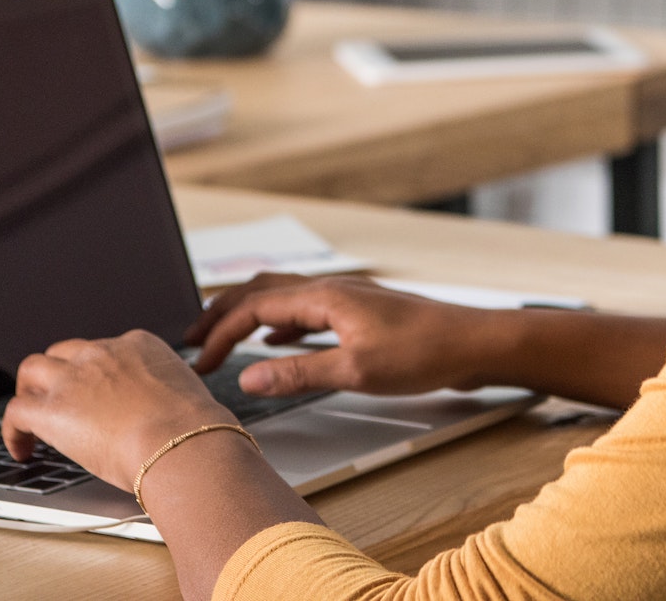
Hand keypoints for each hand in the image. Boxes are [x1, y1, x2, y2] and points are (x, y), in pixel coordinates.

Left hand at [1, 330, 230, 489]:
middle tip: (59, 401)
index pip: (104, 349)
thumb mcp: (186, 394)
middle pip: (64, 352)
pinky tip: (21, 449)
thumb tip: (166, 414)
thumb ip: (166, 395)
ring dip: (29, 391)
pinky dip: (13, 430)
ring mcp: (74, 378)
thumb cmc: (193, 429)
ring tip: (31, 419)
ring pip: (32, 369)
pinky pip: (16, 411)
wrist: (181, 442)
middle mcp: (102, 352)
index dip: (94, 372)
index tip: (96, 394)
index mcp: (138, 344)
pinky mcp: (52, 410)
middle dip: (58, 375)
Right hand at [185, 274, 493, 397]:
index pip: (254, 307)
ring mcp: (347, 299)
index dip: (219, 333)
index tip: (198, 361)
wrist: (474, 343)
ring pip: (283, 297)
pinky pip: (305, 311)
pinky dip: (279, 323)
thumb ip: (299, 373)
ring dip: (248, 314)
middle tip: (191, 338)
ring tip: (222, 335)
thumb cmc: (426, 353)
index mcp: (326, 297)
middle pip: (262, 291)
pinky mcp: (360, 314)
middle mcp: (332, 289)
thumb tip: (247, 376)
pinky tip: (276, 340)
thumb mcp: (357, 371)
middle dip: (222, 312)